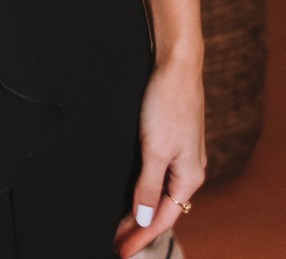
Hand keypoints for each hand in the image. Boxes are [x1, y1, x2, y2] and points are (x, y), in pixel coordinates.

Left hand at [113, 53, 205, 255]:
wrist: (175, 65)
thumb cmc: (167, 103)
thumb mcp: (154, 149)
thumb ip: (148, 187)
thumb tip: (144, 220)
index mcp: (189, 178)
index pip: (162, 219)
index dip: (140, 237)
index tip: (120, 250)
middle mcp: (189, 170)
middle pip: (163, 210)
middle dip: (140, 227)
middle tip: (115, 241)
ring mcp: (181, 155)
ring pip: (160, 193)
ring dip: (140, 209)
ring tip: (120, 222)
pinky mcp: (172, 140)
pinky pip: (158, 176)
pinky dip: (144, 189)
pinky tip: (132, 190)